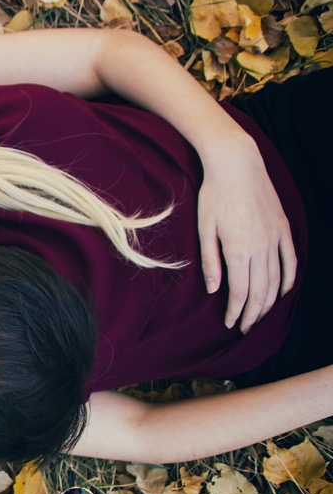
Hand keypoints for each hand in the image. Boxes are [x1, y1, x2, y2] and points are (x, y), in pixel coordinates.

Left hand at [198, 141, 296, 333]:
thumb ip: (210, 261)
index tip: (230, 324)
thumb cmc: (214, 196)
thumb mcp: (204, 229)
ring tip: (260, 315)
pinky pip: (290, 260)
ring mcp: (275, 238)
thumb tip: (213, 290)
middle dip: (253, 314)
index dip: (236, 312)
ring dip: (269, 302)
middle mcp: (260, 247)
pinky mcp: (283, 229)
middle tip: (245, 328)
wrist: (238, 165)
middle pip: (260, 291)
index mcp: (237, 249)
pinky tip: (282, 292)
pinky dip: (288, 279)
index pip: (240, 292)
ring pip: (276, 280)